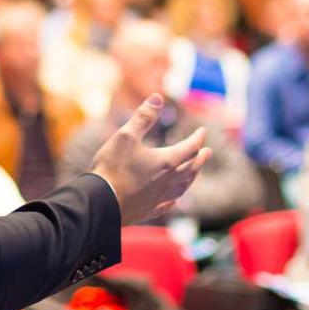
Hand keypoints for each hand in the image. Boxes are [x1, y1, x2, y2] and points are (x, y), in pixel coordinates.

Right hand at [91, 94, 211, 225]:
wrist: (100, 202)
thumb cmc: (113, 167)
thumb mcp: (126, 135)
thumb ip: (143, 117)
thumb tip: (157, 98)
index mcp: (165, 162)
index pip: (189, 148)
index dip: (198, 138)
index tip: (202, 131)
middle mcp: (166, 181)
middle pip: (190, 169)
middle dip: (200, 159)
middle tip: (208, 153)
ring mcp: (158, 198)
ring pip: (182, 188)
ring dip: (191, 178)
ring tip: (194, 174)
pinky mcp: (147, 210)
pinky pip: (166, 205)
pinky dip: (174, 199)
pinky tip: (174, 201)